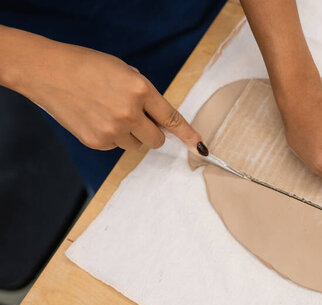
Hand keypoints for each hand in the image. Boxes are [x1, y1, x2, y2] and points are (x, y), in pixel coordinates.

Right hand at [13, 38, 203, 151]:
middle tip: (137, 119)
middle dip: (152, 132)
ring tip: (108, 113)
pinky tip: (96, 118)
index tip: (199, 146)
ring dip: (130, 134)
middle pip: (156, 140)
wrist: (47, 72)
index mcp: (140, 90)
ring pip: (135, 145)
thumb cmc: (87, 66)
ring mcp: (112, 130)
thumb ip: (145, 95)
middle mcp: (129, 113)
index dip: (187, 134)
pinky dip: (111, 137)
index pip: (171, 119)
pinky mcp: (96, 142)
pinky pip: (116, 146)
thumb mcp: (124, 72)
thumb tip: (160, 119)